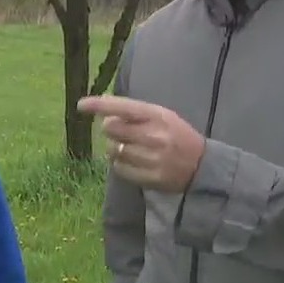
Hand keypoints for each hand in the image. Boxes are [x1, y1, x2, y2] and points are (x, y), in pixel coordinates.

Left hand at [77, 95, 205, 192]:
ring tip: (129, 148)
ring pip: (113, 150)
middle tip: (121, 132)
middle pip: (111, 129)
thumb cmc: (178, 136)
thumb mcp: (163, 116)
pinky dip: (120, 164)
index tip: (81, 105)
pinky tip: (132, 161)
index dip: (99, 105)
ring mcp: (151, 158)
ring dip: (115, 148)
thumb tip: (105, 117)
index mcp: (157, 115)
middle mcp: (152, 135)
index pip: (122, 107)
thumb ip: (137, 114)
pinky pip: (119, 169)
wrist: (202, 166)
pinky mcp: (149, 177)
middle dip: (110, 129)